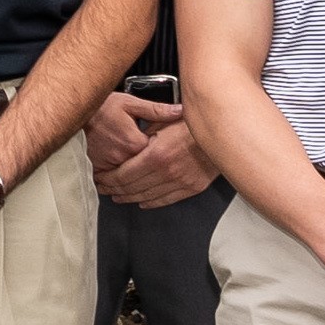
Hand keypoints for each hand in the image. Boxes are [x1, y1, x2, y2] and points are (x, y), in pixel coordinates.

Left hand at [87, 94, 215, 208]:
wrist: (224, 131)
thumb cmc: (193, 123)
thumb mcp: (162, 122)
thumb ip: (143, 137)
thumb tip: (128, 147)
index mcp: (155, 156)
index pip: (123, 175)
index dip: (108, 179)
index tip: (101, 179)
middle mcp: (166, 173)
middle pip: (132, 188)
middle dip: (114, 189)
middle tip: (105, 188)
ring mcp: (180, 183)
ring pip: (147, 197)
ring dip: (129, 198)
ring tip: (119, 197)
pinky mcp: (192, 188)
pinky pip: (165, 200)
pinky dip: (151, 202)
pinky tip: (142, 202)